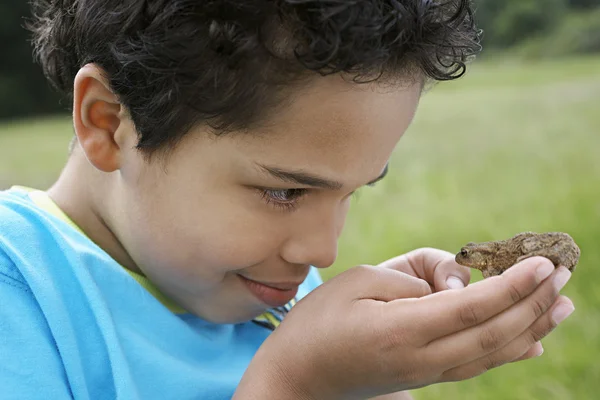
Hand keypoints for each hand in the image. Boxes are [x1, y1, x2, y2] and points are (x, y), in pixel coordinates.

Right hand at [234, 256, 573, 399]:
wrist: (299, 378)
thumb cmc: (318, 322)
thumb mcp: (356, 283)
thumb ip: (410, 282)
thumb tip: (452, 287)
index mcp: (402, 330)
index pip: (472, 307)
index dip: (512, 285)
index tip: (543, 262)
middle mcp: (423, 358)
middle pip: (493, 331)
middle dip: (533, 300)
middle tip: (564, 271)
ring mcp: (427, 373)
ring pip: (493, 351)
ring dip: (533, 325)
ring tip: (563, 303)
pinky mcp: (425, 377)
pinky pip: (479, 364)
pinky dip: (512, 351)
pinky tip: (535, 340)